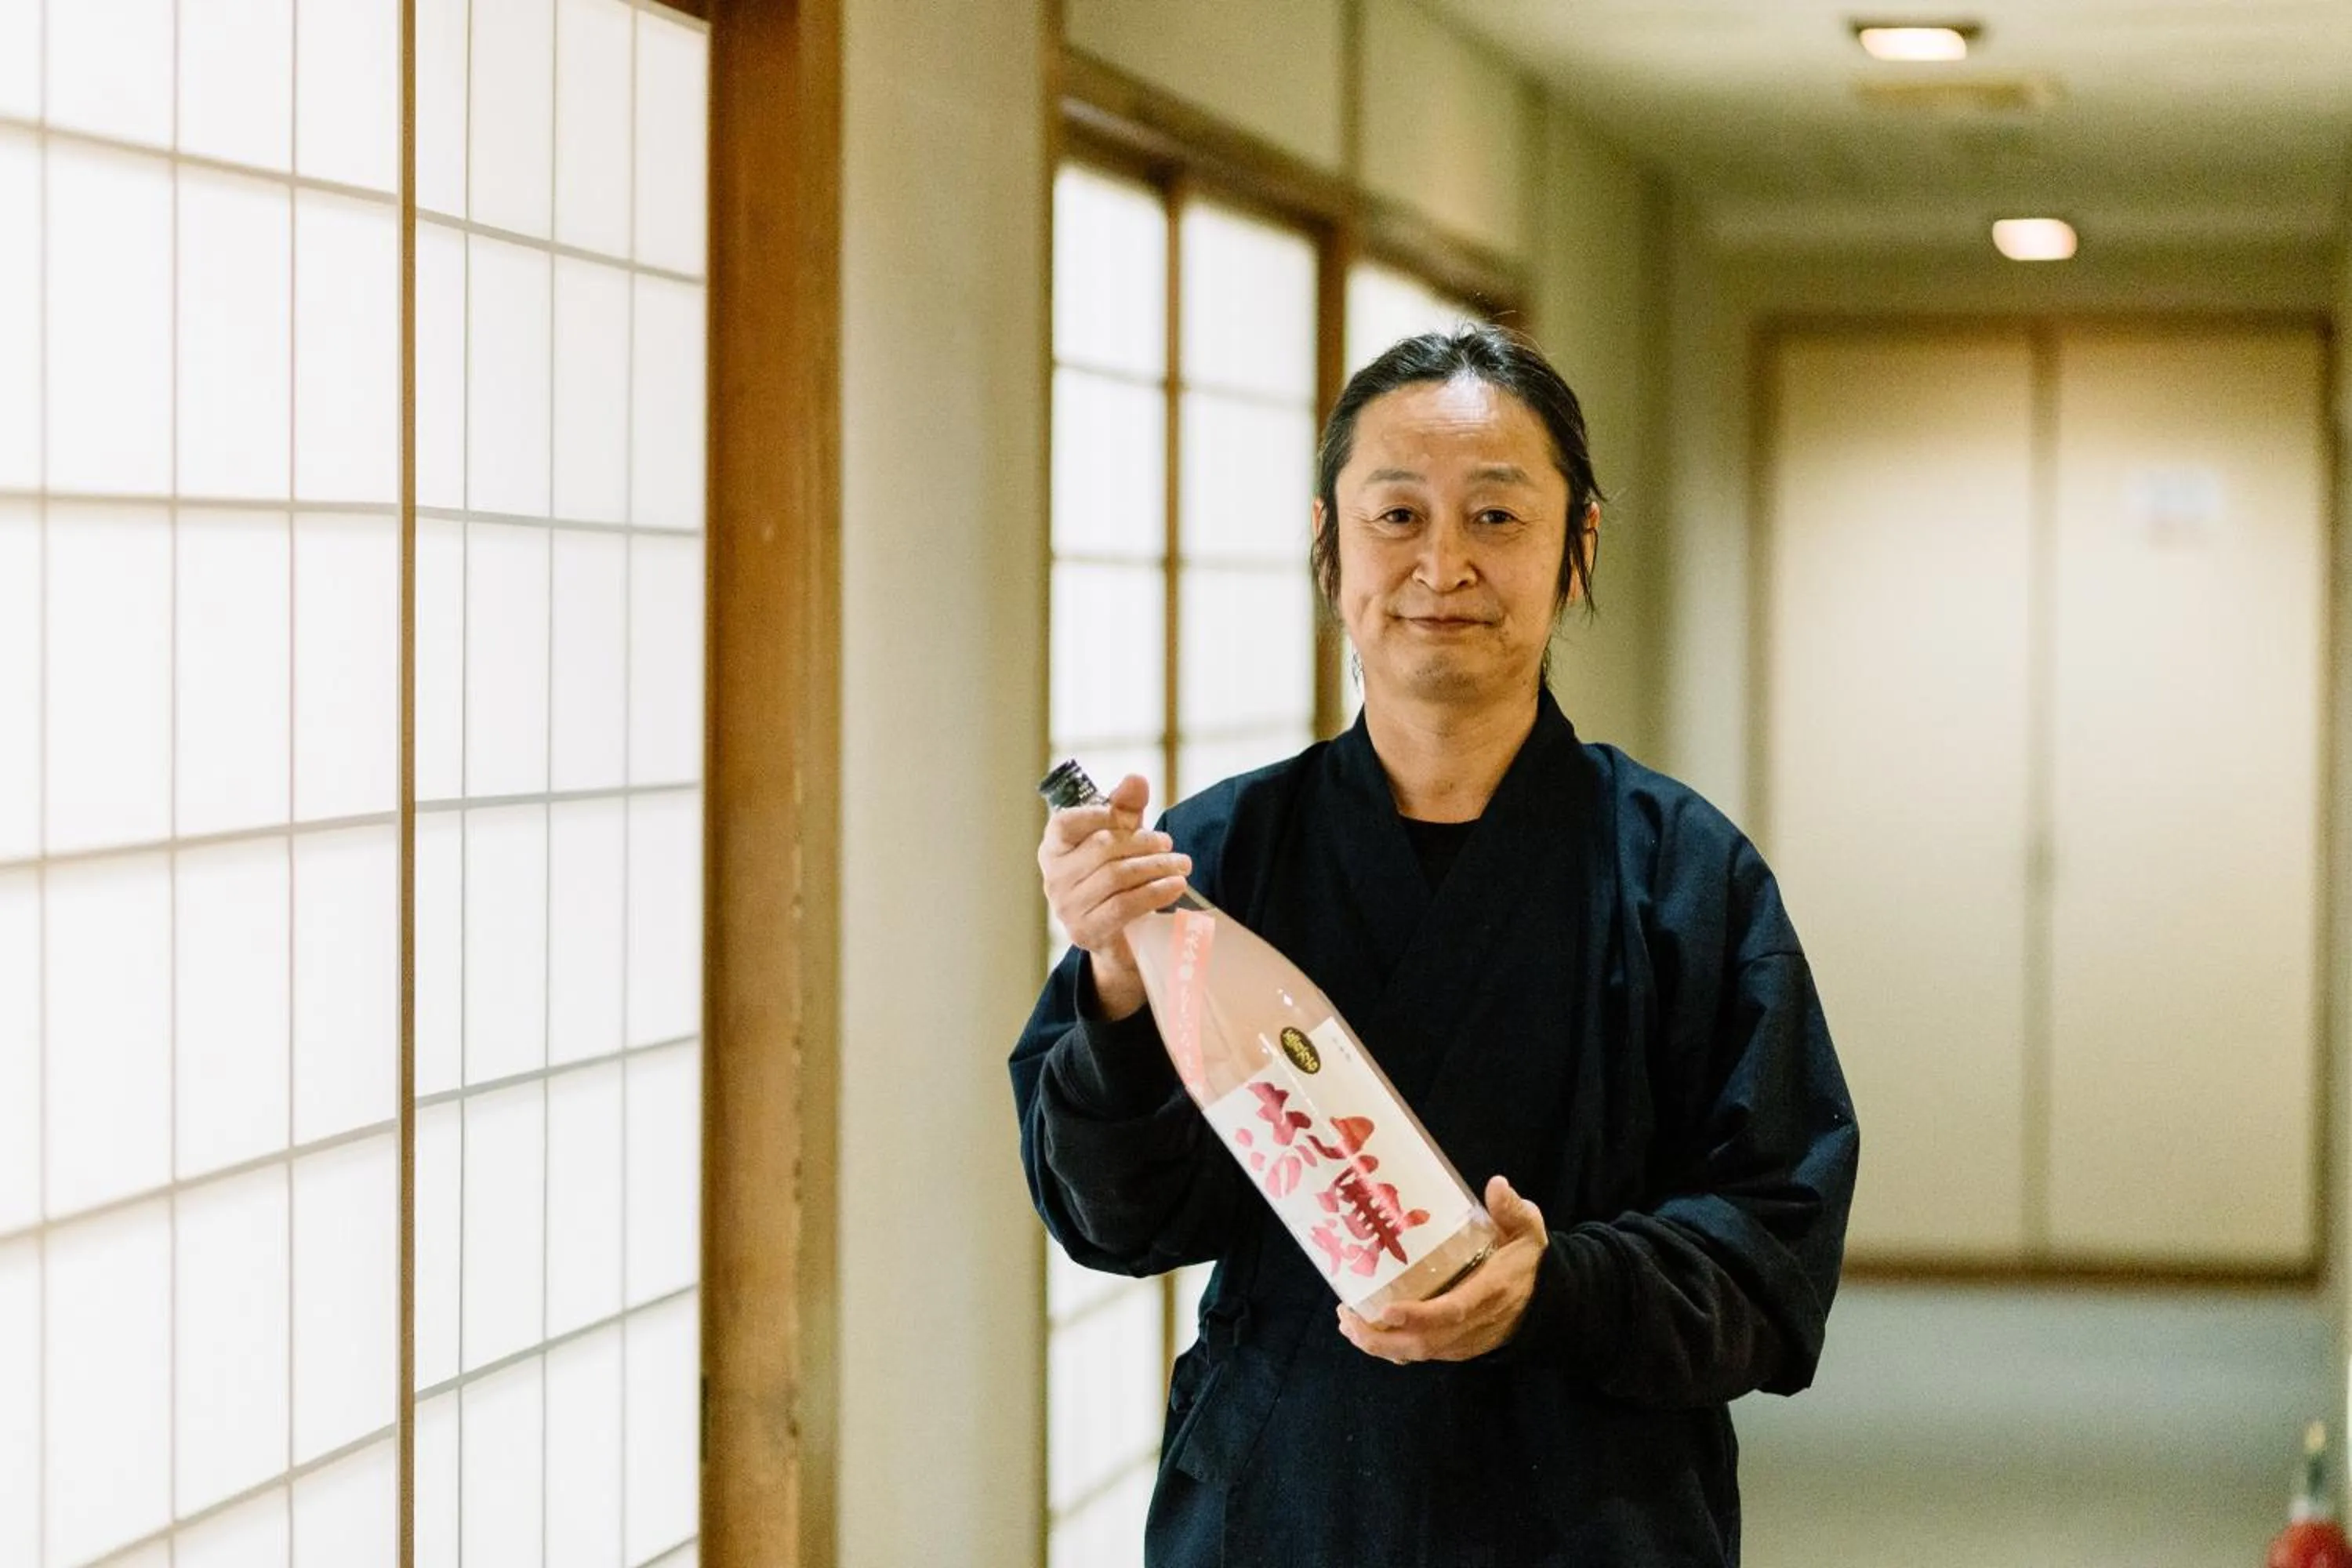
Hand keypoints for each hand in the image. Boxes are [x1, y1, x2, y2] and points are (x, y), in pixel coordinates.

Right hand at [1037, 773, 1190, 1019]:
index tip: (1129, 817)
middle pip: (1102, 848)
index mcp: (1054, 848)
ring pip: (1116, 876)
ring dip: (1156, 867)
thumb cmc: (1115, 876)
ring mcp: (1066, 907)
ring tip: (1181, 864)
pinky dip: (1155, 893)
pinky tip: (1176, 886)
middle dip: (1143, 843)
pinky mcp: (1085, 931)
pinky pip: (1124, 906)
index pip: (1066, 823)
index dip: (1098, 815)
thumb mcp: (1121, 838)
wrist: (1117, 937)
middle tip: (1169, 844)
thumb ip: (1125, 808)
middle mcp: (1053, 877)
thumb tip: (1135, 780)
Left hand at [1336, 1175, 1546, 1364]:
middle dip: (1381, 1338)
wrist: (1549, 1302)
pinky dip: (1392, 1350)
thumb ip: (1513, 1210)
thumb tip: (1497, 1184)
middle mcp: (1474, 1324)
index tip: (1385, 1310)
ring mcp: (1464, 1341)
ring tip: (1347, 1322)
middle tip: (1346, 1315)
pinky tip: (1367, 1334)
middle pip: (1424, 1343)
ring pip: (1419, 1353)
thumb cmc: (1528, 1262)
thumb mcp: (1528, 1231)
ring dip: (1380, 1345)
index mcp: (1489, 1293)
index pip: (1451, 1312)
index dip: (1418, 1316)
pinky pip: (1422, 1355)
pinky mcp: (1457, 1348)